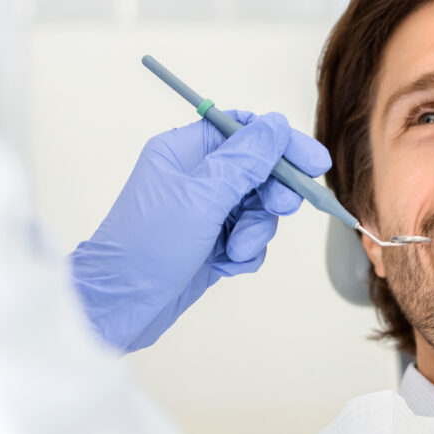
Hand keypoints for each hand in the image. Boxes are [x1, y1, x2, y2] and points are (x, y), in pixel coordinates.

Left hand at [70, 111, 330, 351]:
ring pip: (258, 209)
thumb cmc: (146, 246)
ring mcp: (205, 211)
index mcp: (184, 152)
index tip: (313, 162)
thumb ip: (245, 161)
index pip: (244, 130)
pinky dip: (246, 252)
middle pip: (259, 171)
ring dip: (256, 231)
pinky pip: (250, 239)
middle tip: (281, 208)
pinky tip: (226, 265)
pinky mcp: (212, 243)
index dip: (281, 142)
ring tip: (236, 248)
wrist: (120, 307)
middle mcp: (196, 177)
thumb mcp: (202, 198)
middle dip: (272, 194)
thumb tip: (276, 126)